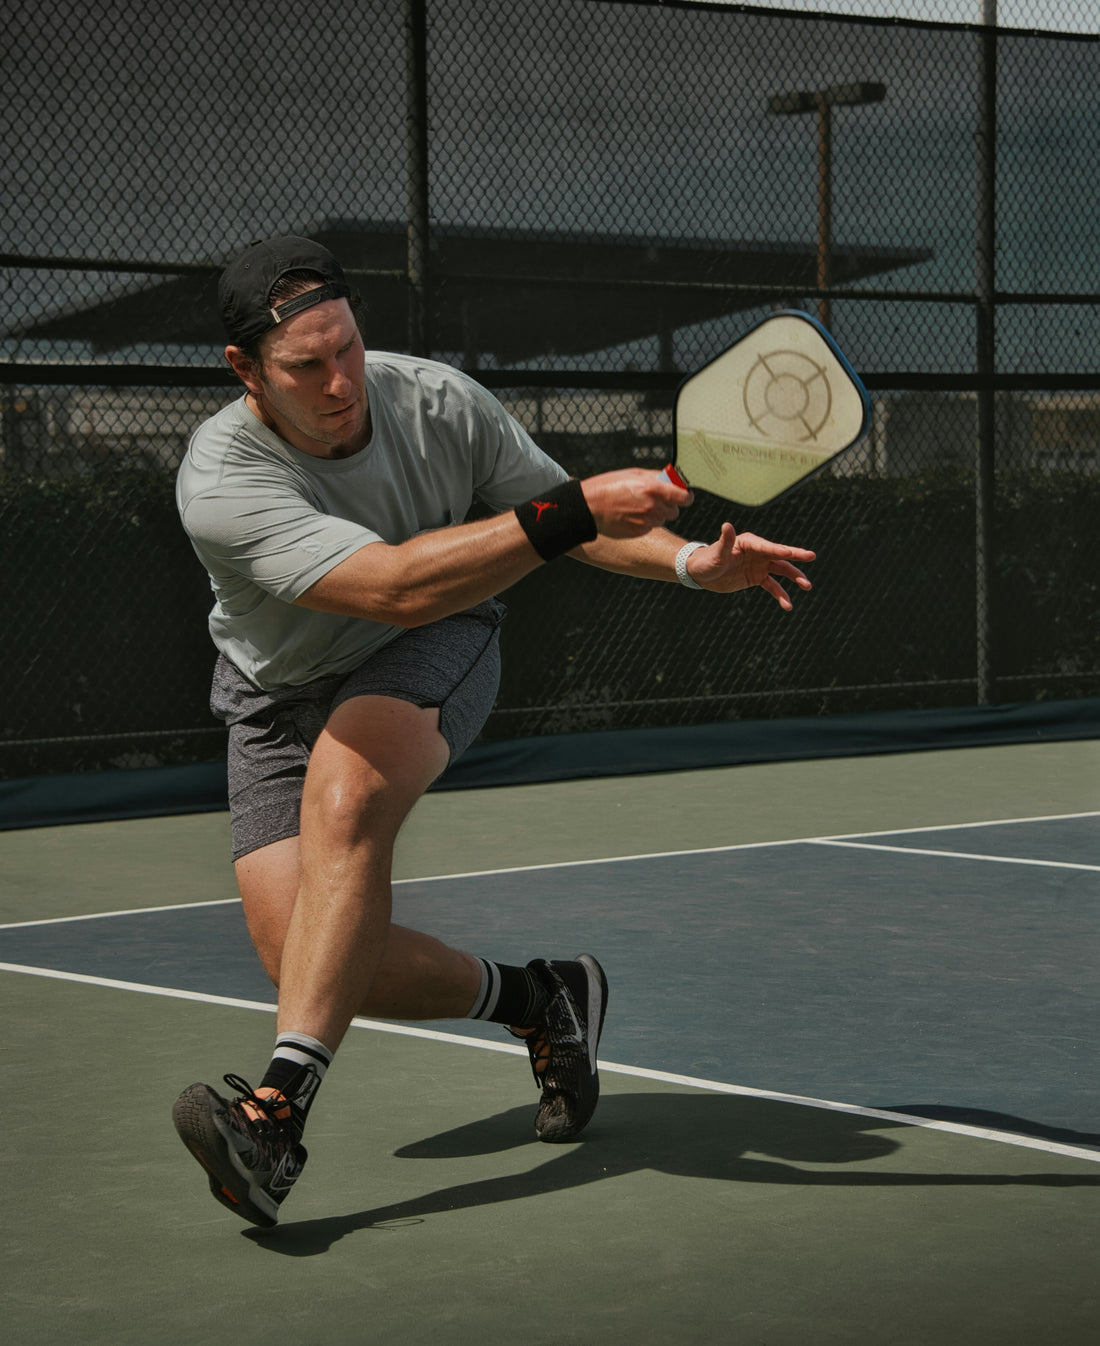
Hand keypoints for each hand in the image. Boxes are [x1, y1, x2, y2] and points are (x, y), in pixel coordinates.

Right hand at [581, 469, 692, 538]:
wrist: (589, 506)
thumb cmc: (608, 486)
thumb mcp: (633, 473)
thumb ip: (656, 476)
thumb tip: (671, 479)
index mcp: (653, 488)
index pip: (684, 497)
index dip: (686, 496)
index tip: (684, 496)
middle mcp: (653, 506)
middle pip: (675, 511)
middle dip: (669, 505)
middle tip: (656, 500)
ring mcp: (646, 521)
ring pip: (662, 519)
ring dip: (656, 514)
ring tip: (638, 507)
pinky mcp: (639, 532)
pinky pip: (650, 527)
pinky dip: (645, 522)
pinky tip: (631, 515)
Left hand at [687, 522, 815, 610]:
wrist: (701, 573)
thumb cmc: (706, 560)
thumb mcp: (716, 553)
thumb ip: (725, 541)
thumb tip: (727, 525)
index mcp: (749, 542)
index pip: (766, 546)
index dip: (778, 549)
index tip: (790, 552)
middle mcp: (757, 552)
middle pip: (780, 555)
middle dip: (796, 556)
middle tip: (812, 556)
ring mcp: (759, 565)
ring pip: (781, 570)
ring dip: (794, 577)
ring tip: (807, 586)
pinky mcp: (757, 577)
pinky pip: (772, 586)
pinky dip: (780, 595)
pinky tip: (788, 605)